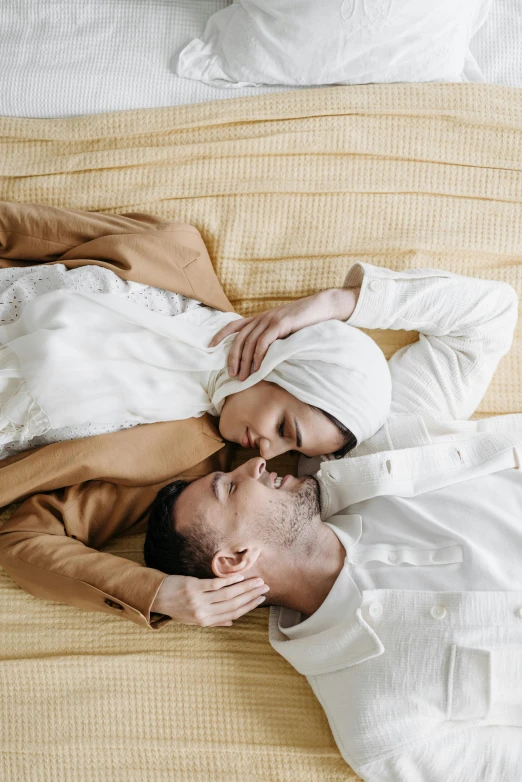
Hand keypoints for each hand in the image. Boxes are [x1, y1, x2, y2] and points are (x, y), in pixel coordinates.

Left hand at [151, 574, 269, 626]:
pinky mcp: (194, 587)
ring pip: (228, 594)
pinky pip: (216, 584)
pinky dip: (230, 580)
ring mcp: (199, 600)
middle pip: (234, 604)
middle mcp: (204, 612)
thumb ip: (214, 621)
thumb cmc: (176, 607)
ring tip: (257, 580)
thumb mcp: (194, 619)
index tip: (260, 598)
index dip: (248, 606)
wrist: (156, 596)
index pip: (233, 614)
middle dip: (251, 595)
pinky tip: (241, 575)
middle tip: (264, 587)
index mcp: (206, 622)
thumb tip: (232, 622)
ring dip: (246, 587)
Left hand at [209, 287, 359, 380]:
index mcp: (260, 318)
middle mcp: (262, 318)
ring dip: (245, 361)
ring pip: (249, 342)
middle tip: (232, 375)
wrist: (321, 307)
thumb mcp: (283, 329)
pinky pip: (264, 341)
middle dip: (233, 357)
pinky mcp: (281, 324)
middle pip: (239, 338)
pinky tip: (258, 367)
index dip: (221, 334)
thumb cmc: (304, 321)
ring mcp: (271, 320)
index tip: (210, 346)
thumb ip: (272, 338)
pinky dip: (258, 355)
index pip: (234, 325)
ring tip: (244, 377)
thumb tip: (262, 357)